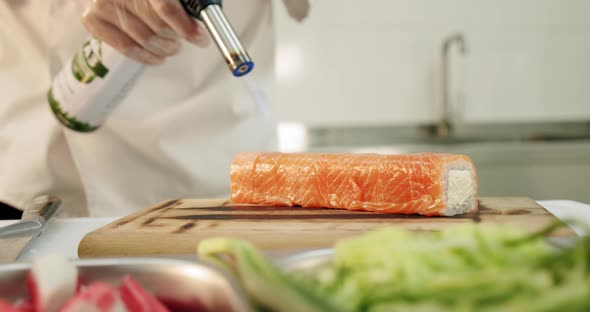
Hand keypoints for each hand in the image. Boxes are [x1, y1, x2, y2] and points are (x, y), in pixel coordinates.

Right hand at [79, 0, 209, 64]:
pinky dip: (146, 56)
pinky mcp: (92, 20)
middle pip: (157, 26)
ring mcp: (102, 5)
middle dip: (176, 37)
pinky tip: (157, 57)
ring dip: (164, 48)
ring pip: (144, 39)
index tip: (200, 39)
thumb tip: (201, 12)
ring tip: (172, 47)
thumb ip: (177, 2)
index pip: (165, 6)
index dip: (186, 26)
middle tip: (183, 40)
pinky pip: (126, 47)